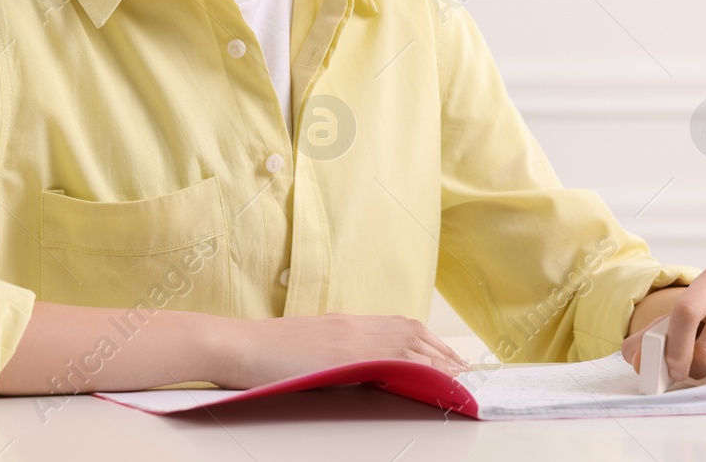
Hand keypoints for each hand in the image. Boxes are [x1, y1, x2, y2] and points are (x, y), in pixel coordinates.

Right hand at [215, 313, 470, 388]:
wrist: (238, 345)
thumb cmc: (264, 350)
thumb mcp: (309, 346)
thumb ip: (338, 352)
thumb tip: (361, 368)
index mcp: (346, 323)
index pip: (399, 327)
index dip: (429, 343)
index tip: (449, 358)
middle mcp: (353, 326)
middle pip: (412, 334)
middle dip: (443, 353)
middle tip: (467, 372)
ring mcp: (351, 339)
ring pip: (410, 344)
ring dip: (440, 361)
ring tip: (462, 378)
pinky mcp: (346, 356)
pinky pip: (395, 361)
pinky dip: (421, 369)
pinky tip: (435, 381)